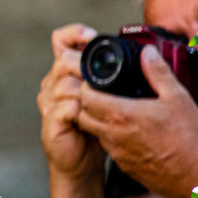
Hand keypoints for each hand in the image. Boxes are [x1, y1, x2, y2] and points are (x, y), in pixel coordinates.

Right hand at [37, 24, 104, 181]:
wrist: (81, 163)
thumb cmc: (96, 128)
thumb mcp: (110, 97)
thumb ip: (118, 76)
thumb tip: (147, 53)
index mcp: (66, 72)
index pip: (61, 40)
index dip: (74, 34)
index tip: (92, 36)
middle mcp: (53, 83)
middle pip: (63, 59)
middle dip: (86, 65)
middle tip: (107, 76)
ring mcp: (50, 102)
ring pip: (66, 84)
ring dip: (88, 91)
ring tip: (107, 100)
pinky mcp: (51, 121)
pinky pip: (66, 108)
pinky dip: (83, 110)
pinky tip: (97, 116)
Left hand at [78, 46, 197, 197]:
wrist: (195, 175)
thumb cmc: (187, 137)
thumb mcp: (177, 97)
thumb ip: (158, 72)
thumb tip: (147, 52)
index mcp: (121, 114)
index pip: (85, 96)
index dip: (87, 86)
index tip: (96, 81)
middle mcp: (112, 134)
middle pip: (82, 114)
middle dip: (87, 102)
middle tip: (102, 94)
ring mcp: (116, 152)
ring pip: (93, 132)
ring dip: (97, 121)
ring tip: (116, 112)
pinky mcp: (123, 166)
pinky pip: (108, 148)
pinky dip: (111, 138)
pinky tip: (129, 133)